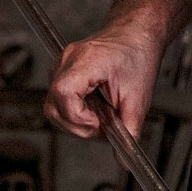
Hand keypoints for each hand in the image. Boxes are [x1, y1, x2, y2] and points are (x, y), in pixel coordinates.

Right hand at [45, 28, 161, 138]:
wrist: (136, 34)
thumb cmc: (138, 56)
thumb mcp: (138, 98)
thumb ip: (130, 130)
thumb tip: (124, 156)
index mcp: (86, 61)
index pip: (63, 94)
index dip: (78, 117)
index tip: (99, 123)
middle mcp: (68, 60)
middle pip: (52, 106)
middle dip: (76, 125)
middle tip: (102, 126)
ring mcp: (62, 64)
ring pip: (53, 105)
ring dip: (75, 120)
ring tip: (100, 117)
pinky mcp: (63, 70)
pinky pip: (59, 98)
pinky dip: (75, 109)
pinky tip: (94, 108)